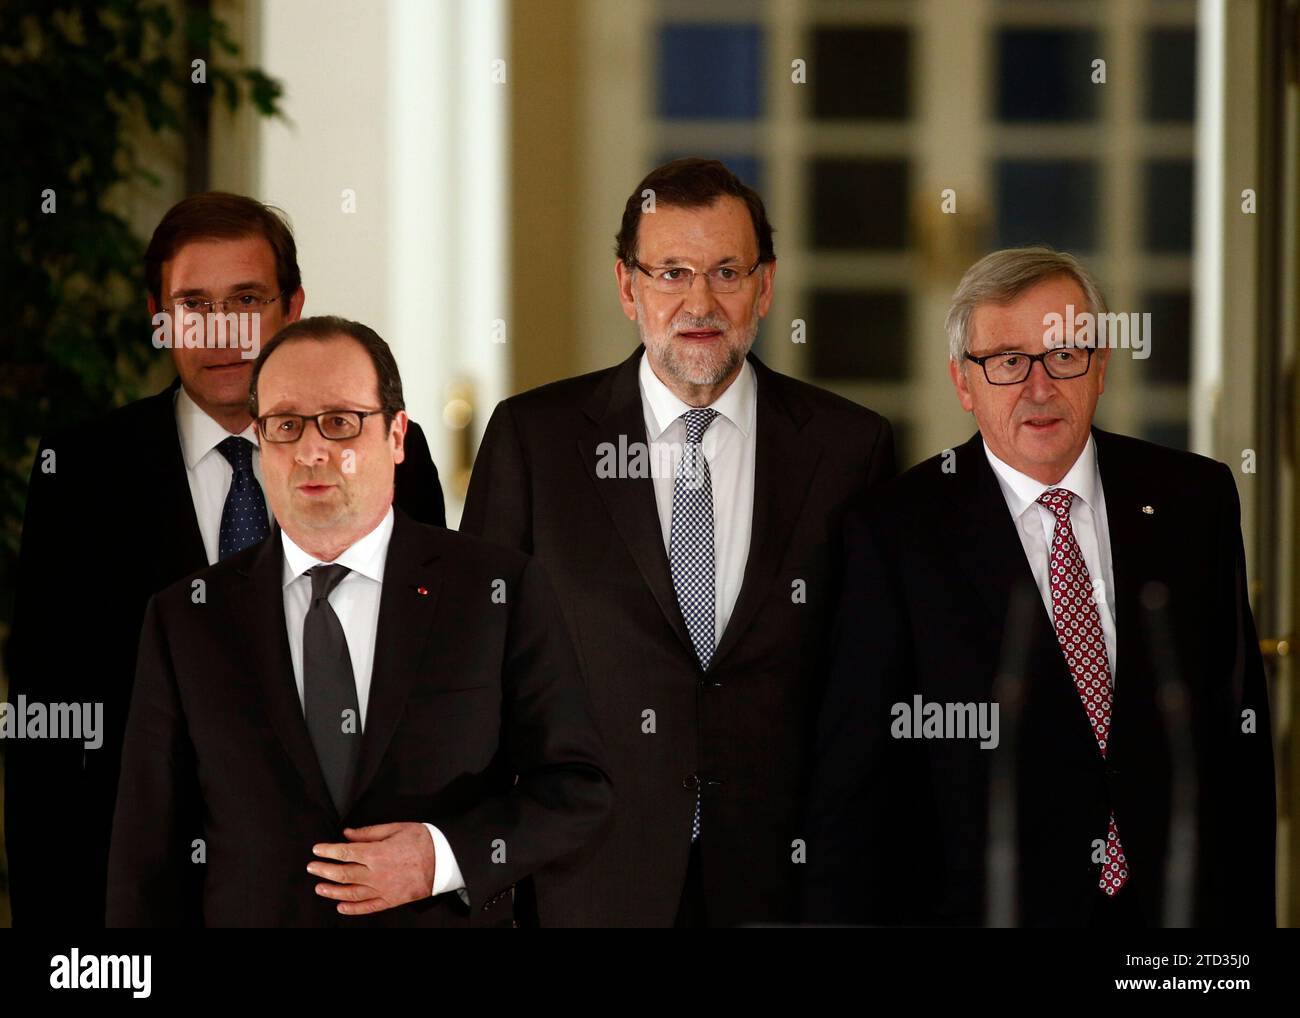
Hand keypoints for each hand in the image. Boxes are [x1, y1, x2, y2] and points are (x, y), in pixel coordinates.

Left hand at [307, 822, 435, 915]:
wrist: (446, 860)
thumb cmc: (422, 840)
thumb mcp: (396, 828)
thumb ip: (369, 832)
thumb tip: (347, 834)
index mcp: (376, 853)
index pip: (344, 853)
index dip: (328, 851)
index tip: (317, 849)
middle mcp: (376, 874)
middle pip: (343, 874)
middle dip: (324, 871)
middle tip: (312, 867)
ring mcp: (383, 889)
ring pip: (351, 893)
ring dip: (332, 891)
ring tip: (319, 888)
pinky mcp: (391, 900)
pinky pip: (368, 907)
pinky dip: (352, 909)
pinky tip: (341, 907)